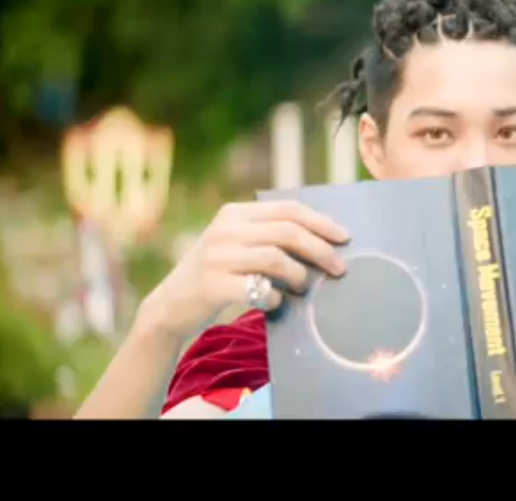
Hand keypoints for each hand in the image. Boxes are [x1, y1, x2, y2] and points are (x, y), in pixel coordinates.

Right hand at [137, 200, 349, 341]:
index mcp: (234, 213)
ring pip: (276, 258)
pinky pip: (258, 288)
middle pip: (287, 232)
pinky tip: (276, 302)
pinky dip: (275, 297)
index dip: (321, 222)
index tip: (345, 237)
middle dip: (320, 250)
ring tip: (304, 288)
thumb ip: (270, 237)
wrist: (170, 305)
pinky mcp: (211, 285)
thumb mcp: (238, 245)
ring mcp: (216, 256)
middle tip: (340, 269)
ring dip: (299, 275)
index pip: (288, 209)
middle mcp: (225, 230)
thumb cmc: (218, 275)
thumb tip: (326, 241)